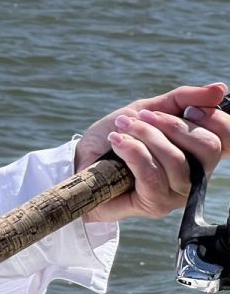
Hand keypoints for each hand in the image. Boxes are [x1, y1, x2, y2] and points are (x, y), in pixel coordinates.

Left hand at [74, 83, 229, 222]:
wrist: (79, 160)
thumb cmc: (116, 136)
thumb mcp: (147, 110)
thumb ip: (182, 100)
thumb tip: (220, 89)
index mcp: (198, 152)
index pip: (227, 138)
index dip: (213, 118)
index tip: (186, 109)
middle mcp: (195, 175)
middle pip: (208, 147)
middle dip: (171, 125)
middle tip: (141, 117)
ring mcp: (178, 193)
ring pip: (176, 159)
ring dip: (145, 136)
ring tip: (122, 128)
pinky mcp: (156, 204)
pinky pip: (152, 174)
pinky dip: (133, 151)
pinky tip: (117, 142)